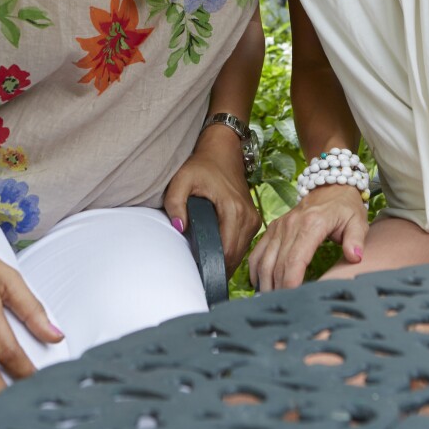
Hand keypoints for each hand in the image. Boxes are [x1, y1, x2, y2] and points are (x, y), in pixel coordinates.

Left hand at [164, 138, 260, 276]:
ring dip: (225, 261)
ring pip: (241, 253)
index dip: (212, 266)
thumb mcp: (182, 179)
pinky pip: (243, 245)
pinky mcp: (253, 221)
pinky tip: (217, 254)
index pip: (227, 252)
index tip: (196, 274)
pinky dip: (231, 252)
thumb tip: (178, 227)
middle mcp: (249, 217)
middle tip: (197, 275)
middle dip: (218, 268)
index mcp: (234, 209)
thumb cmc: (202, 166)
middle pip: (235, 257)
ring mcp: (254, 219)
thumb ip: (175, 202)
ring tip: (205, 265)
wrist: (223, 153)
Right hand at [249, 185, 368, 291]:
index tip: (293, 302)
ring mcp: (279, 226)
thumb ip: (356, 240)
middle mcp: (290, 225)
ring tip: (271, 303)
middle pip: (277, 265)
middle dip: (277, 290)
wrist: (331, 186)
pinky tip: (259, 285)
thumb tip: (355, 257)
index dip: (290, 283)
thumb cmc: (345, 208)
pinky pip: (258, 252)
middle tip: (283, 310)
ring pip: (264, 260)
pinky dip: (255, 270)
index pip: (294, 260)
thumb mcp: (357, 222)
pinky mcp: (273, 228)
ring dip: (265, 283)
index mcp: (311, 225)